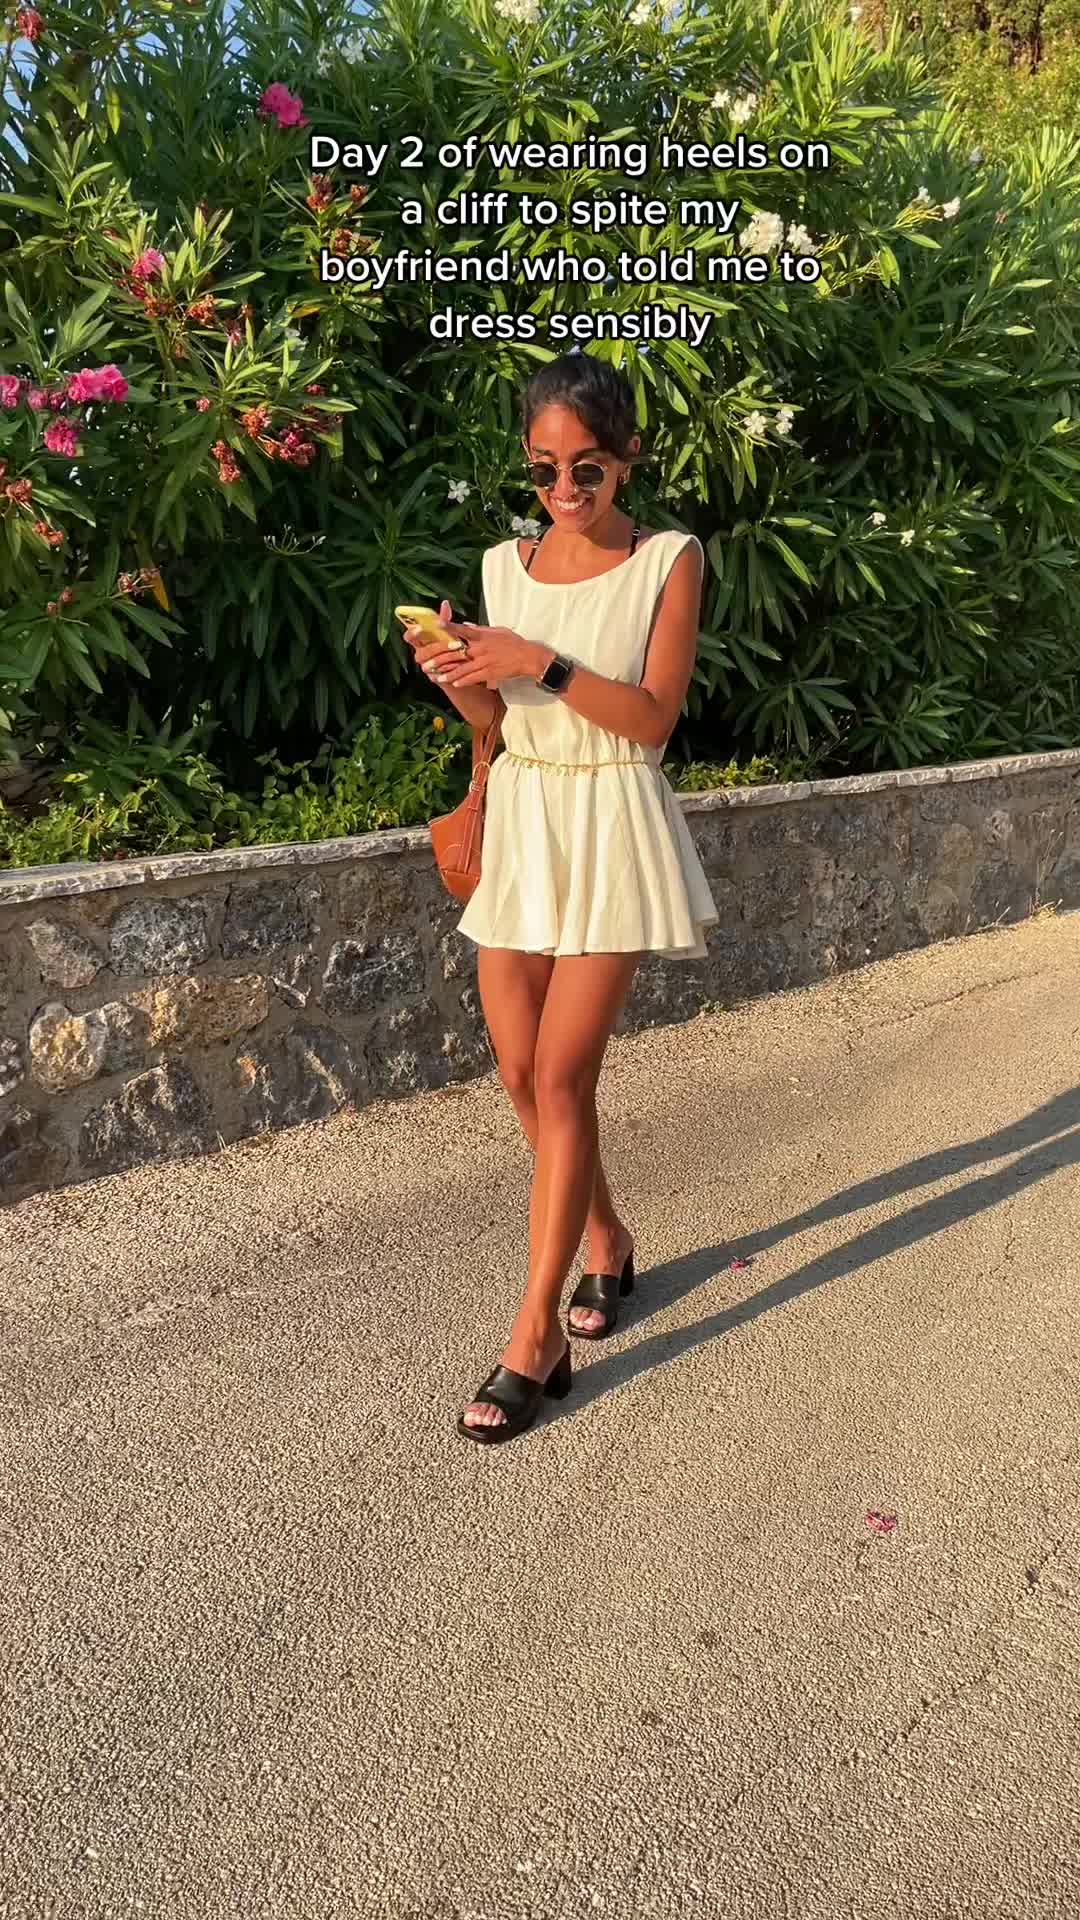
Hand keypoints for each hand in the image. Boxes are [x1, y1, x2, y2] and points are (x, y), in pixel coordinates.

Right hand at [402, 600, 464, 675]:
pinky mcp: (435, 679)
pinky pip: (441, 674)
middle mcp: (420, 656)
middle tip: (456, 643)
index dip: (412, 633)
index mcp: (420, 643)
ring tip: (462, 653)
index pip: (409, 637)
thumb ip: (445, 620)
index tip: (420, 627)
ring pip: (433, 663)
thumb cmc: (452, 649)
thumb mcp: (448, 633)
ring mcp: (426, 669)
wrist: (461, 671)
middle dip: (440, 647)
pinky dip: (452, 668)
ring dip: (449, 658)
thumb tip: (445, 604)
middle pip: (423, 652)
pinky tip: (461, 664)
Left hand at [428, 620, 545, 689]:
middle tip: (427, 664)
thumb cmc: (513, 642)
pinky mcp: (490, 672)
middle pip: (457, 653)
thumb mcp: (497, 630)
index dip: (449, 627)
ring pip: (462, 668)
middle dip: (440, 659)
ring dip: (449, 674)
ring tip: (437, 678)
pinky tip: (455, 684)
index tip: (437, 624)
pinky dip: (463, 681)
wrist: (527, 657)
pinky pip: (473, 678)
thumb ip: (480, 629)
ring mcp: (484, 661)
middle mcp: (481, 648)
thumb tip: (465, 625)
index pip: (462, 630)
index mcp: (482, 635)